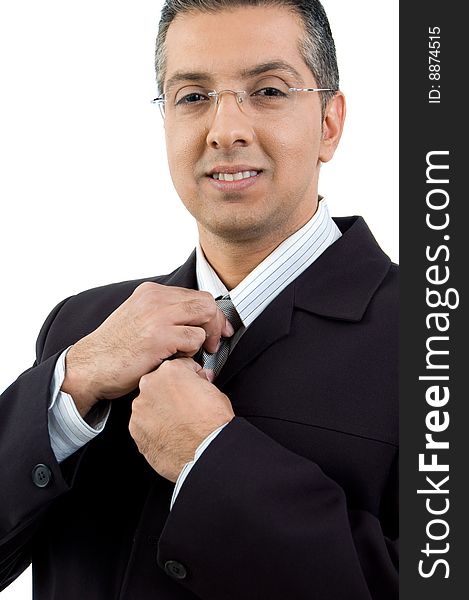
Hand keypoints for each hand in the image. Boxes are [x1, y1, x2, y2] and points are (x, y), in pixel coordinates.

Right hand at [61, 283, 233, 416]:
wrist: (90, 367)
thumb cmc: (116, 350)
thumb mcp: (139, 319)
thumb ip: (166, 313)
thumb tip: (199, 319)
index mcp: (151, 293)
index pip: (197, 295)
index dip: (213, 315)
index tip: (219, 330)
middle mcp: (155, 299)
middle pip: (206, 303)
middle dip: (216, 325)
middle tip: (213, 345)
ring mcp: (157, 316)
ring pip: (205, 317)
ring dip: (203, 340)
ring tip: (187, 353)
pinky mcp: (159, 337)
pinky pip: (195, 340)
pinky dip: (192, 352)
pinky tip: (174, 358)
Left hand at [129, 358, 233, 481]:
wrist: (206, 453)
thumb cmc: (212, 424)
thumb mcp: (215, 391)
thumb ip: (200, 381)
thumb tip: (199, 381)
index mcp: (170, 371)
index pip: (179, 366)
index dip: (189, 377)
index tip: (193, 385)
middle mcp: (150, 385)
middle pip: (159, 383)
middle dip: (171, 392)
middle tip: (187, 406)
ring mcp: (140, 408)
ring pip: (149, 404)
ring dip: (161, 411)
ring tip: (179, 424)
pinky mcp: (135, 429)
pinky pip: (144, 424)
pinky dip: (154, 428)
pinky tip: (170, 434)